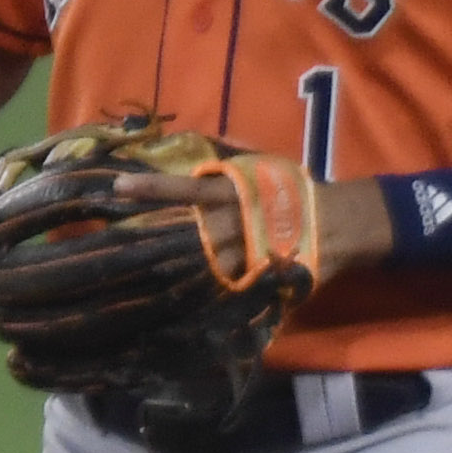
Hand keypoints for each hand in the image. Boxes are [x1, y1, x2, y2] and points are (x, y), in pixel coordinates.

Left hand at [93, 160, 396, 282]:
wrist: (337, 226)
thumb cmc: (296, 190)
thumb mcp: (264, 165)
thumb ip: (231, 159)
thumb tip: (199, 152)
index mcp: (233, 191)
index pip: (186, 187)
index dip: (152, 187)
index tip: (119, 187)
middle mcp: (233, 222)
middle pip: (186, 231)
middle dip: (153, 234)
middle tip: (113, 239)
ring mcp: (243, 254)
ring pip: (200, 262)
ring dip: (172, 266)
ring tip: (136, 272)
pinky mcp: (254, 278)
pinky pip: (222, 286)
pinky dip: (202, 291)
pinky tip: (175, 300)